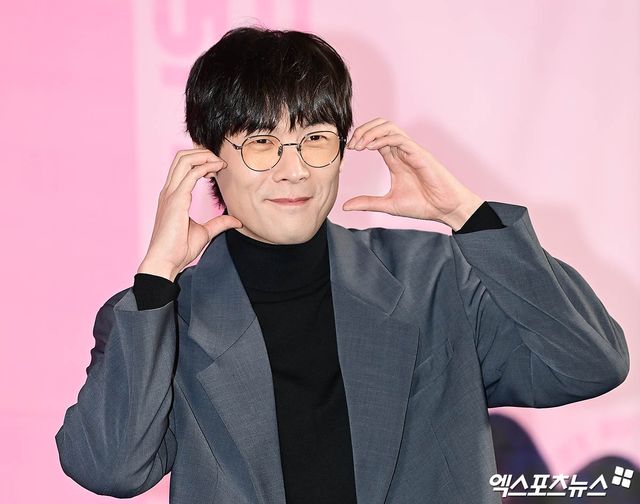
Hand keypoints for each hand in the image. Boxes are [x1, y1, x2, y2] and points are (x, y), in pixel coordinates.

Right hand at [137, 148, 242, 280]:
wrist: (164, 262)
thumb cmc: (179, 250)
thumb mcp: (204, 233)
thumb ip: (219, 224)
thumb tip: (236, 220)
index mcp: (172, 196)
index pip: (182, 166)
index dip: (201, 161)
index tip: (218, 168)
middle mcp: (169, 191)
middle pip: (181, 157)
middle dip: (202, 152)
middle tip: (221, 160)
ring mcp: (170, 194)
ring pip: (184, 160)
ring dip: (204, 156)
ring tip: (220, 162)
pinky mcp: (176, 200)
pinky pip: (191, 174)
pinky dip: (205, 167)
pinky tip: (218, 169)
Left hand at [342, 118, 483, 230]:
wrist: (445, 209)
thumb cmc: (423, 205)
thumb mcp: (387, 205)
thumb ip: (367, 203)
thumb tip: (344, 206)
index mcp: (395, 159)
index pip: (375, 138)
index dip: (360, 139)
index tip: (349, 150)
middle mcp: (402, 151)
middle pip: (380, 126)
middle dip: (363, 130)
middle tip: (351, 145)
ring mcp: (411, 150)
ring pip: (389, 127)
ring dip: (371, 131)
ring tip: (359, 144)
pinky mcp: (418, 153)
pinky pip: (398, 138)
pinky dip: (382, 139)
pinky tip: (371, 147)